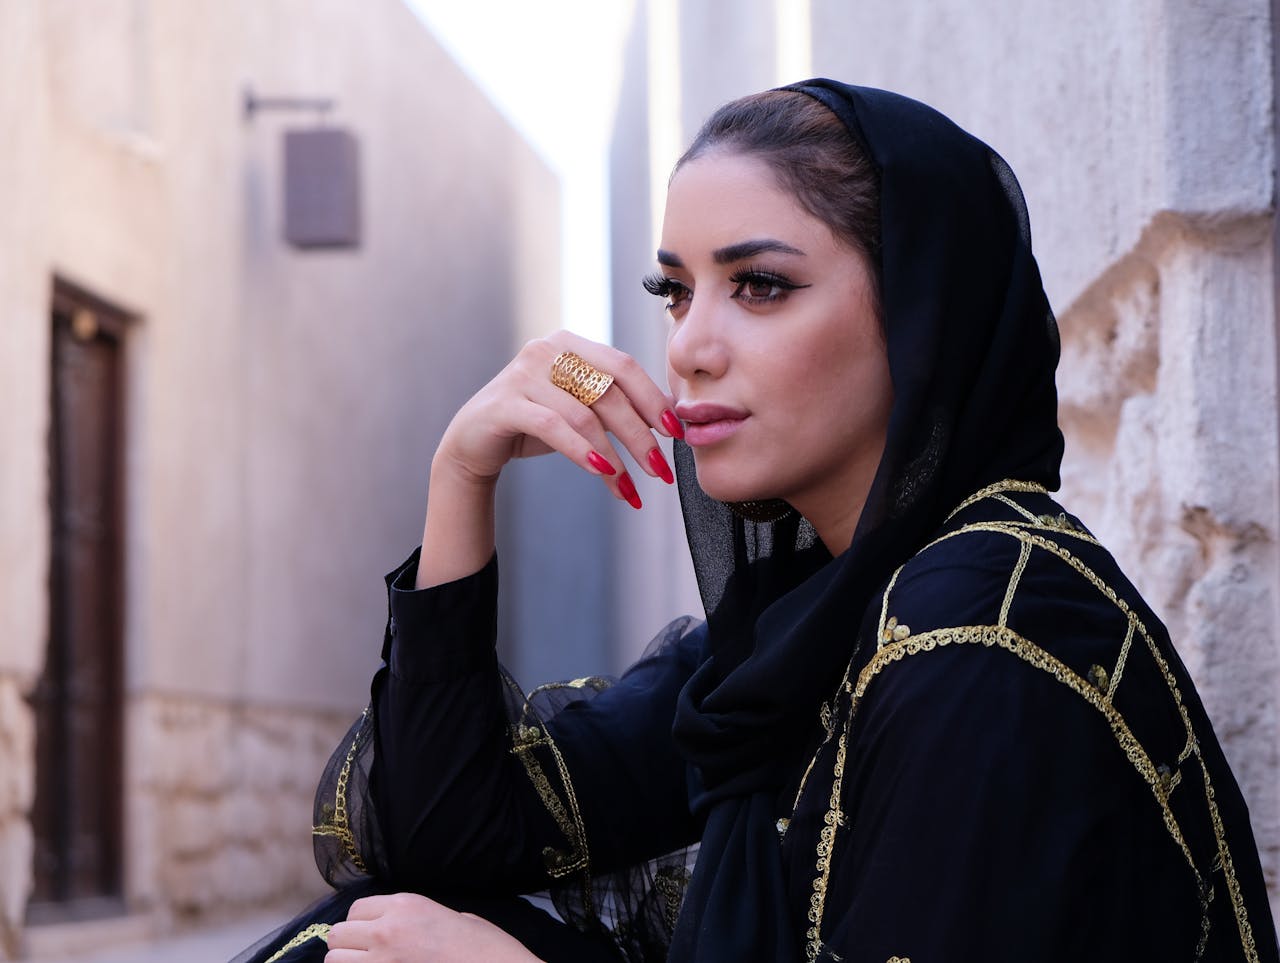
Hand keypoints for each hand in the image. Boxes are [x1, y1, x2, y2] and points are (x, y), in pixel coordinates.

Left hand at [325, 893, 542, 961]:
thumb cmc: (483, 947)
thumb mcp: (453, 917)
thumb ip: (418, 919)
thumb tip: (401, 928)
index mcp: (405, 906)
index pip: (355, 910)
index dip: (361, 924)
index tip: (370, 935)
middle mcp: (386, 931)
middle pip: (337, 935)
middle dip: (347, 945)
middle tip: (366, 955)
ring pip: (334, 961)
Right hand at [435, 330, 681, 505]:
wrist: (475, 442)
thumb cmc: (535, 423)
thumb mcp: (579, 408)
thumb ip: (614, 403)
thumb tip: (670, 417)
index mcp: (571, 343)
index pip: (624, 366)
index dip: (654, 399)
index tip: (676, 433)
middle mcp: (547, 349)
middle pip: (609, 393)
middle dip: (641, 436)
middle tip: (662, 470)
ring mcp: (524, 374)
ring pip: (585, 416)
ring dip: (616, 455)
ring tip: (633, 485)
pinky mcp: (506, 404)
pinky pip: (554, 428)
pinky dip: (583, 452)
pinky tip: (603, 472)